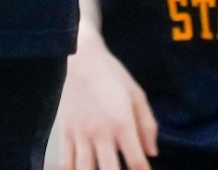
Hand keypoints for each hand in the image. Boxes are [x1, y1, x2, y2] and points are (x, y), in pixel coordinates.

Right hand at [51, 33, 154, 169]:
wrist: (80, 57)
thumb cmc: (112, 75)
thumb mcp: (137, 95)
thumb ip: (147, 125)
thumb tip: (152, 153)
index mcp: (122, 124)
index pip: (137, 162)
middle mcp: (101, 133)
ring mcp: (81, 134)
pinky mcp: (66, 133)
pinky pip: (65, 162)